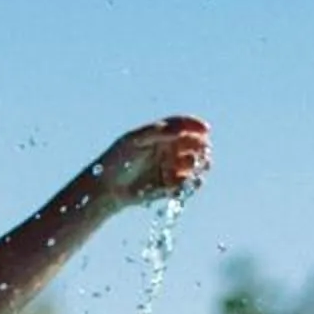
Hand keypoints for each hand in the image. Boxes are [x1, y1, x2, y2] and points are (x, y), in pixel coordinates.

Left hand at [91, 116, 210, 207]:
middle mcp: (170, 149)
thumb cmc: (118, 160)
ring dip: (199, 165)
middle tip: (201, 152)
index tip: (205, 130)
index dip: (196, 126)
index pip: (184, 125)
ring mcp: (172, 168)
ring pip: (196, 165)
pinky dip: (190, 183)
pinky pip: (188, 185)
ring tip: (194, 168)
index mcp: (162, 134)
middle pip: (195, 144)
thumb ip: (157, 133)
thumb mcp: (135, 141)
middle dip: (202, 147)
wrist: (108, 188)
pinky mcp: (171, 187)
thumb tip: (181, 129)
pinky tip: (184, 183)